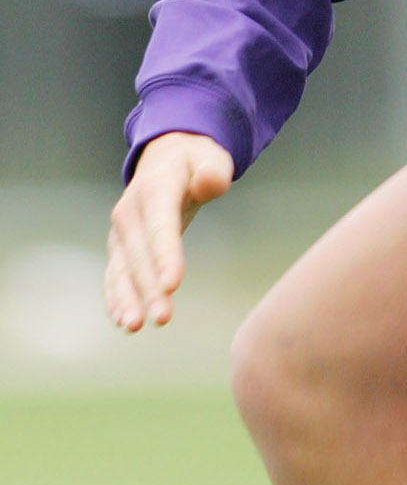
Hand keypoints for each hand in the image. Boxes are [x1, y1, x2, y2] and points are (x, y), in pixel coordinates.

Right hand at [105, 131, 233, 331]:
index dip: (165, 256)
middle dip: (149, 288)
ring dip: (126, 298)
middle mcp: (131, 211)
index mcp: (155, 189)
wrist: (166, 157)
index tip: (172, 285)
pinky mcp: (120, 246)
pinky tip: (123, 321)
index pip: (161, 227)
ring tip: (134, 327)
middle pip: (140, 255)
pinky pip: (115, 274)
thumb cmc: (196, 161)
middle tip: (163, 318)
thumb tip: (210, 183)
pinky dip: (116, 297)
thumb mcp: (210, 157)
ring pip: (121, 269)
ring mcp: (121, 230)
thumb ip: (213, 172)